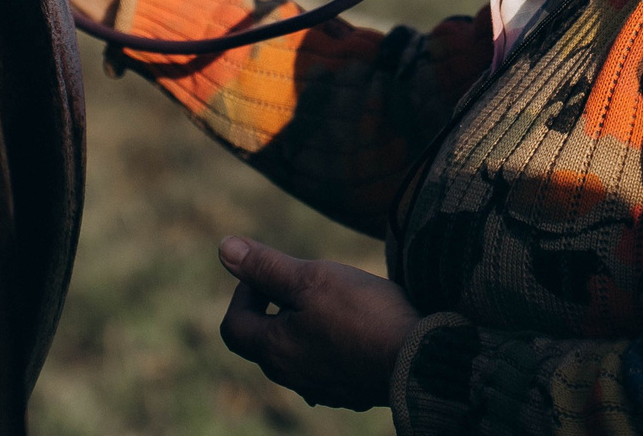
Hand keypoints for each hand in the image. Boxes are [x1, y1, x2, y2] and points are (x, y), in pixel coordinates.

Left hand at [217, 236, 418, 410]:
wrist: (418, 359)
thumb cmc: (363, 315)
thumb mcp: (312, 278)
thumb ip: (267, 266)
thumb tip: (224, 249)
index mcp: (274, 350)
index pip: (234, 326)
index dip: (244, 293)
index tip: (270, 273)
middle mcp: (291, 376)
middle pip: (264, 342)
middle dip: (274, 308)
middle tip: (303, 282)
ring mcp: (322, 388)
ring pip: (296, 356)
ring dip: (302, 328)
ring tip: (332, 303)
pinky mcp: (350, 393)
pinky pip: (326, 369)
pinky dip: (328, 347)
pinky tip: (353, 332)